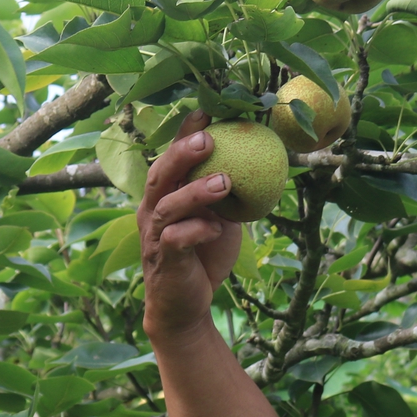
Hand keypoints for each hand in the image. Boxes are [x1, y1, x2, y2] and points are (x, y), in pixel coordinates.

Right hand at [138, 110, 239, 339]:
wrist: (186, 305)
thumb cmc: (203, 255)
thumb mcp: (220, 217)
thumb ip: (228, 193)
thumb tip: (262, 161)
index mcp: (166, 194)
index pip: (171, 156)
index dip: (184, 133)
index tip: (205, 111)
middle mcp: (154, 209)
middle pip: (160, 173)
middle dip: (182, 152)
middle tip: (208, 138)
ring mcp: (155, 235)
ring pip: (167, 205)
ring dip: (195, 191)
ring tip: (224, 182)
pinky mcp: (164, 259)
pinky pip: (175, 240)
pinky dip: (196, 231)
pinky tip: (216, 228)